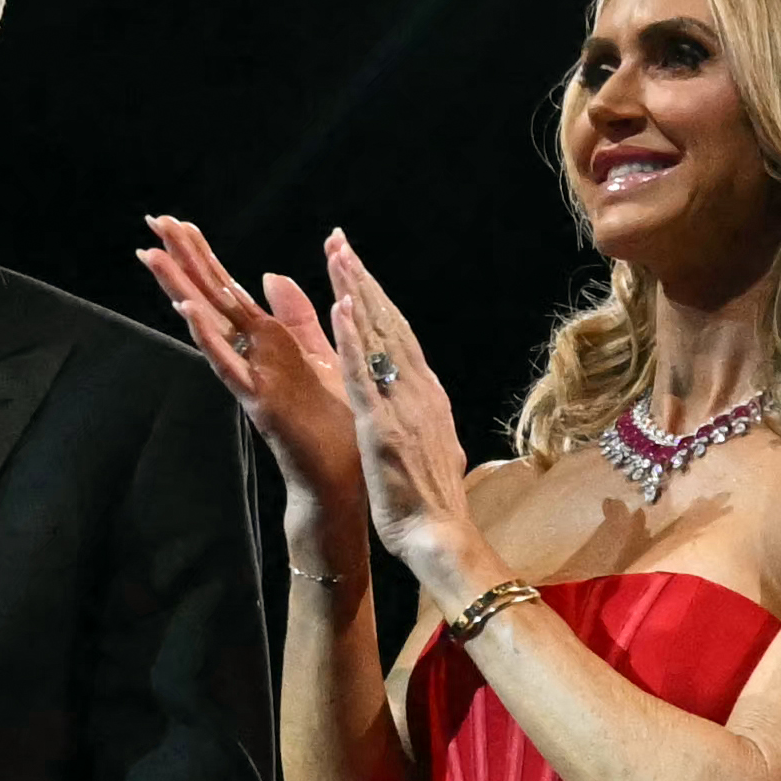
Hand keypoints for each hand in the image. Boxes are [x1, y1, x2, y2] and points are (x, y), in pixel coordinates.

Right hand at [138, 215, 369, 564]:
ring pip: (208, 326)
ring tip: (153, 256)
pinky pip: (227, 366)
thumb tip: (270, 275)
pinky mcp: (258, 402)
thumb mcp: (319, 357)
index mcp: (266, 344)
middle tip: (152, 221)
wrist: (340, 479)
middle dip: (182, 260)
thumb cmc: (331, 425)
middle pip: (209, 299)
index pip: (227, 290)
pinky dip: (207, 338)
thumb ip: (296, 317)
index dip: (203, 255)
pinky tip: (186, 310)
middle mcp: (249, 357)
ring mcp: (249, 379)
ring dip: (180, 290)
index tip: (175, 221)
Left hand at [304, 233, 497, 604]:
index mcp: (427, 396)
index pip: (401, 337)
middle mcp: (419, 391)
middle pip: (390, 324)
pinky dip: (353, 338)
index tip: (358, 269)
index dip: (380, 300)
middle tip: (341, 244)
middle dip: (365, 281)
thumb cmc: (433, 501)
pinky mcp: (382, 425)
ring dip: (358, 294)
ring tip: (338, 258)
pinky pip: (365, 374)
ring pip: (378, 337)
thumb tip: (426, 403)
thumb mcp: (433, 447)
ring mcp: (403, 405)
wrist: (442, 536)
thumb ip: (425, 418)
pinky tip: (341, 308)